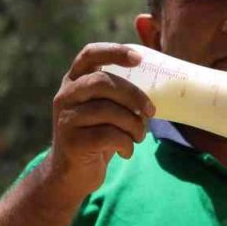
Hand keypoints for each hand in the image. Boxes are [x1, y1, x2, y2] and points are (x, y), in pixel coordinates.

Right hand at [41, 43, 154, 201]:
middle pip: (103, 82)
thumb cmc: (96, 136)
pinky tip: (126, 152)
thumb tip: (160, 85)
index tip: (139, 58)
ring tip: (139, 137)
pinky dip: (126, 144)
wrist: (71, 174)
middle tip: (151, 112)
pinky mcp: (71, 142)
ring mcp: (66, 118)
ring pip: (108, 111)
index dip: (114, 52)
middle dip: (134, 96)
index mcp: (74, 81)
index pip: (90, 55)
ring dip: (134, 125)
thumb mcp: (103, 110)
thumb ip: (117, 95)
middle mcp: (65, 96)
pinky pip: (108, 135)